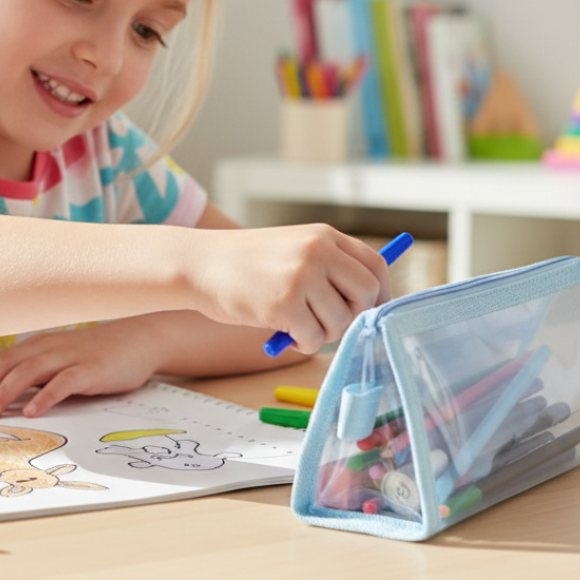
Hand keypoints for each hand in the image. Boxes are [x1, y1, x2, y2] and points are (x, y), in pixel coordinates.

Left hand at [0, 319, 163, 418]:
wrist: (140, 339)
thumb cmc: (98, 355)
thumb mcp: (63, 359)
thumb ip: (39, 374)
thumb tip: (8, 398)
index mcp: (40, 346)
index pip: (1, 362)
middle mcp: (50, 348)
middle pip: (8, 364)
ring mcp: (70, 357)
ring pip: (30, 371)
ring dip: (6, 391)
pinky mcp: (90, 370)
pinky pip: (63, 382)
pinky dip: (45, 396)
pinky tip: (32, 411)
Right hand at [191, 223, 389, 353]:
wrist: (199, 264)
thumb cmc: (245, 263)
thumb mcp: (293, 249)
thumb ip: (328, 266)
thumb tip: (368, 302)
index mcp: (324, 236)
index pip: (376, 265)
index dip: (380, 294)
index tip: (370, 311)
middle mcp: (318, 252)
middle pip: (367, 294)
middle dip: (354, 317)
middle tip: (329, 324)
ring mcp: (302, 277)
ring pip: (342, 322)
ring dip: (323, 334)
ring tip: (297, 325)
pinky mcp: (285, 305)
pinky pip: (315, 339)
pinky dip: (303, 344)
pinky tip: (284, 333)